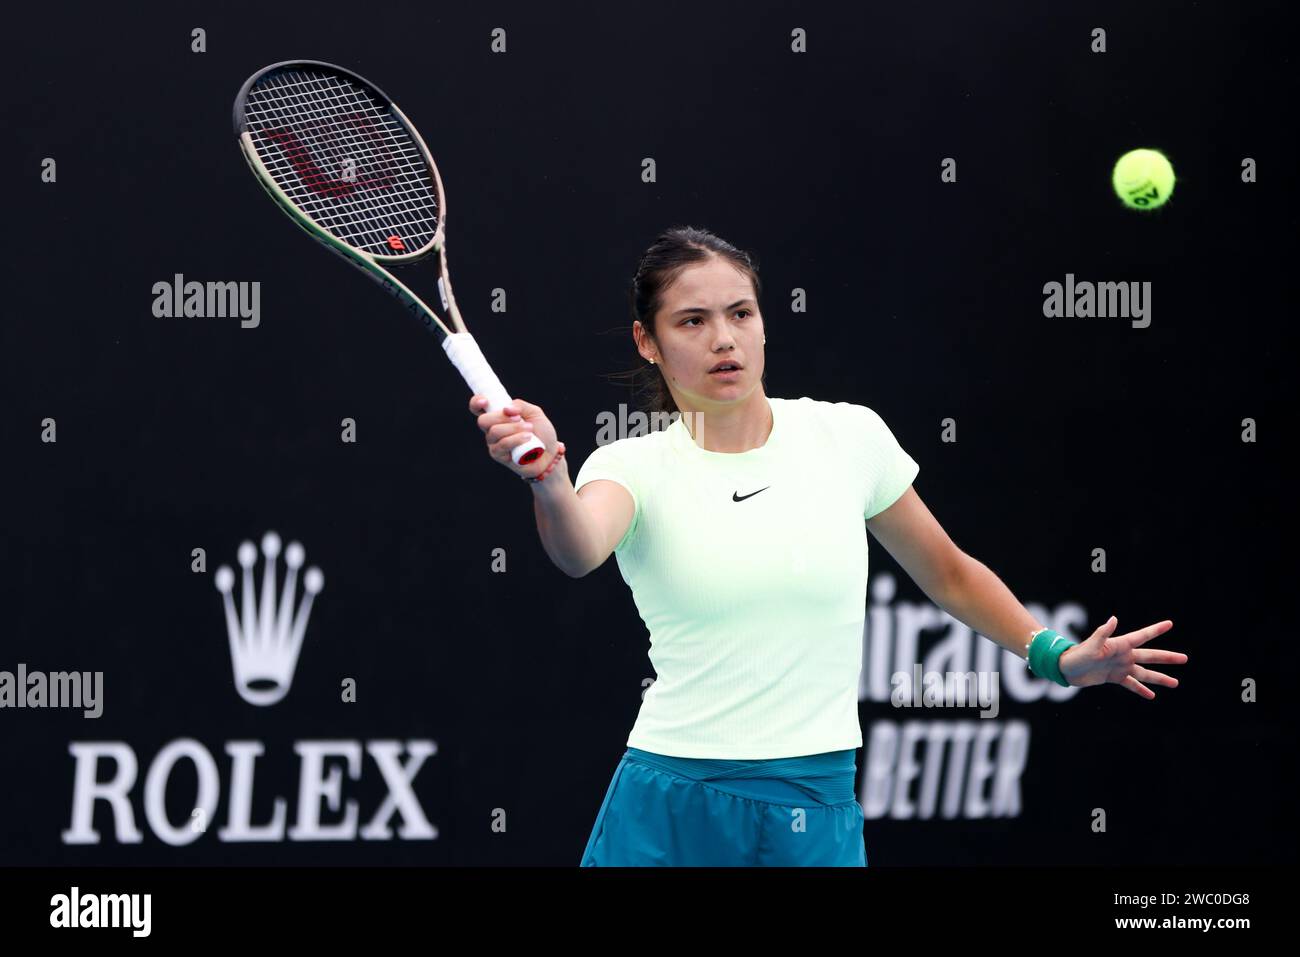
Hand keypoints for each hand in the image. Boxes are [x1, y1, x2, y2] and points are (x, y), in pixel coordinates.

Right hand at [468, 394, 563, 478]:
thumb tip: (506, 408)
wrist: (550, 453)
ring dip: (514, 428)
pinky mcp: (498, 455)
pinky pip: (502, 445)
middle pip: (483, 420)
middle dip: (501, 417)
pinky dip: (516, 439)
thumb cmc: (541, 432)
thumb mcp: (534, 412)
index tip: (485, 401)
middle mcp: (491, 429)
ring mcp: (493, 443)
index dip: (476, 402)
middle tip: (518, 418)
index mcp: (497, 416)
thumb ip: (520, 405)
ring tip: (529, 430)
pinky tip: (528, 439)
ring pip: (494, 432)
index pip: (477, 408)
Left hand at [1058, 617, 1186, 698]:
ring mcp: (1120, 667)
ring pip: (1145, 673)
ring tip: (1176, 683)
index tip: (1170, 623)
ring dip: (1160, 678)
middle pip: (1150, 656)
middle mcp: (1123, 655)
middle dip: (1167, 658)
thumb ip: (1103, 633)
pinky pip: (1131, 685)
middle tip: (1185, 658)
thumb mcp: (1091, 645)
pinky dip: (1141, 690)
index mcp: (1120, 645)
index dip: (1155, 630)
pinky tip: (1153, 696)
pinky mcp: (1114, 678)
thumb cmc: (1077, 654)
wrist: (1065, 668)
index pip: (1142, 636)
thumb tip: (1114, 619)